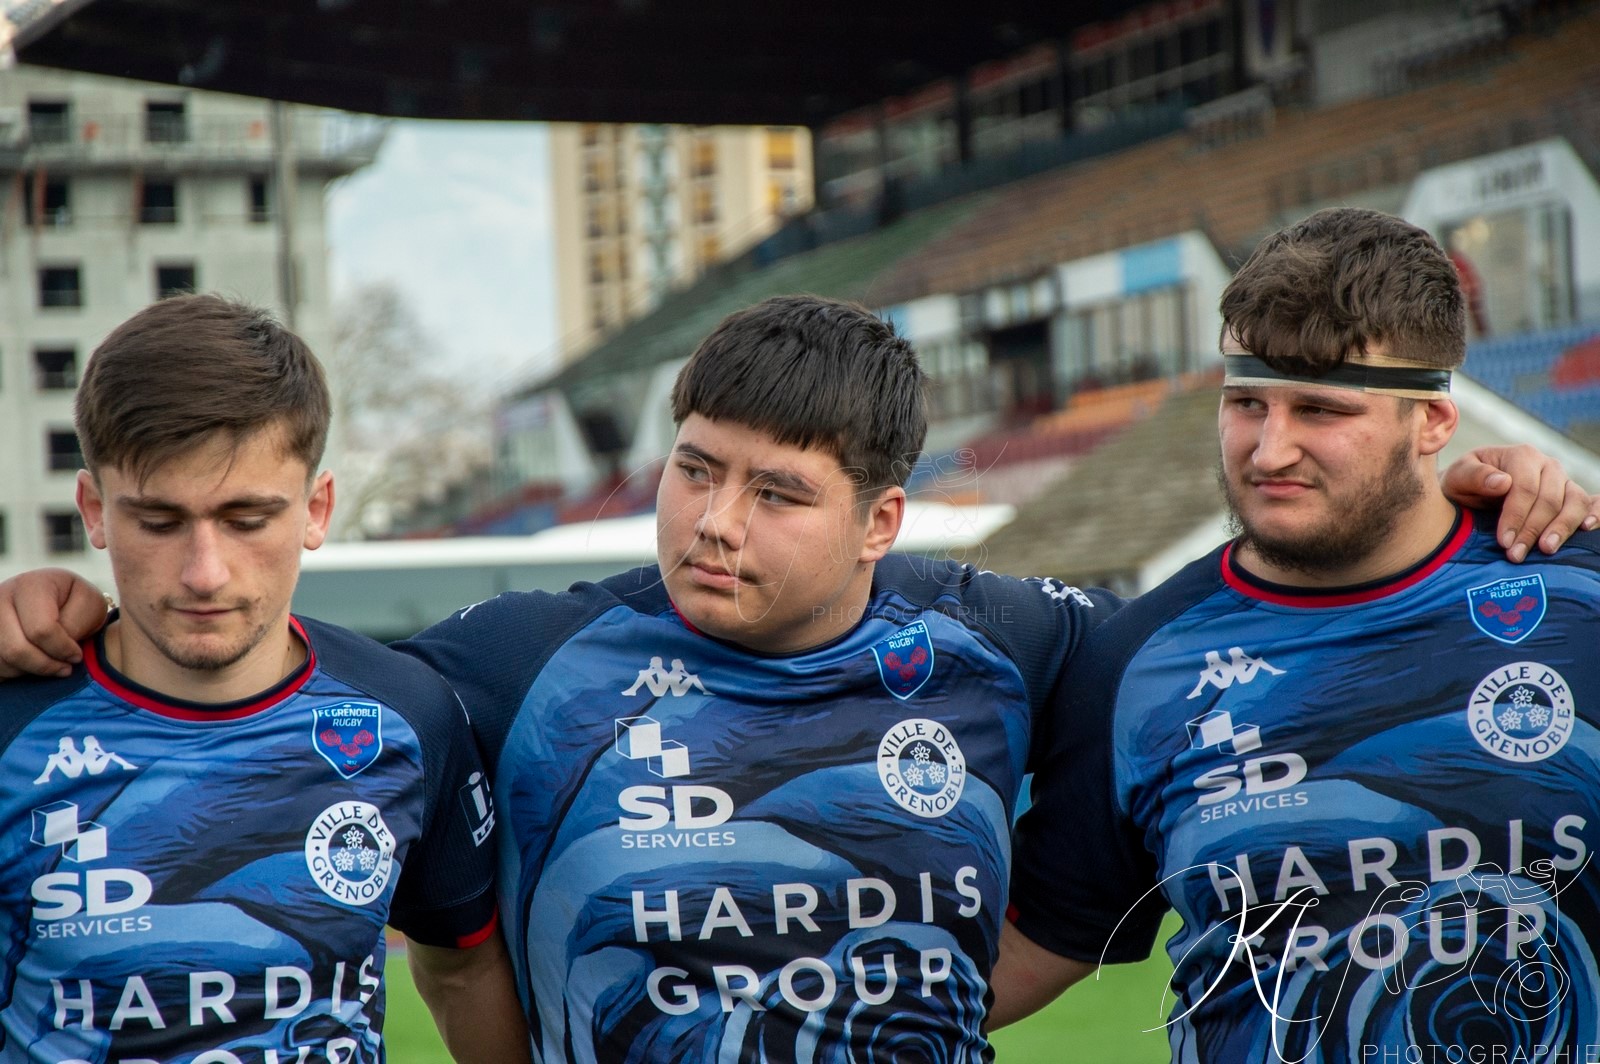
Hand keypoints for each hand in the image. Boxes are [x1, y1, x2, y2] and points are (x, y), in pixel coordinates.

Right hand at [0, 569, 110, 678]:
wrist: (57, 601)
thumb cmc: (76, 603)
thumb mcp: (90, 605)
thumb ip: (76, 624)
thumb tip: (60, 649)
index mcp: (31, 585)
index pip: (41, 629)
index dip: (62, 649)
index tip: (77, 656)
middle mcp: (1, 598)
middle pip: (15, 649)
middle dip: (45, 665)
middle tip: (65, 668)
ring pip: (3, 660)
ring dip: (31, 670)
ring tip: (51, 664)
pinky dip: (15, 672)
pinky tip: (33, 664)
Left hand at [1441, 445, 1599, 561]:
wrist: (1468, 492)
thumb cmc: (1462, 484)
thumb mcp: (1458, 477)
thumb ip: (1474, 476)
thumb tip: (1502, 482)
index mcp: (1521, 456)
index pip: (1525, 488)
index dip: (1516, 516)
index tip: (1504, 541)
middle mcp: (1547, 466)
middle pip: (1550, 499)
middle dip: (1532, 530)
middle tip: (1516, 555)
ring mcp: (1563, 481)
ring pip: (1574, 503)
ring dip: (1562, 528)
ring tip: (1546, 549)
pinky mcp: (1571, 497)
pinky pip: (1591, 503)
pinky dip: (1595, 514)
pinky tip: (1587, 528)